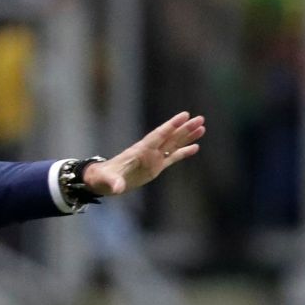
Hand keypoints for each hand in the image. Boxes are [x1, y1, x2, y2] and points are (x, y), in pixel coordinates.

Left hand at [83, 111, 205, 195]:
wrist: (102, 181)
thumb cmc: (103, 178)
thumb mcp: (107, 181)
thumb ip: (114, 183)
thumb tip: (117, 189)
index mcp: (139, 151)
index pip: (157, 136)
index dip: (170, 126)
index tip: (184, 115)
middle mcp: (148, 152)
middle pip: (169, 137)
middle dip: (184, 129)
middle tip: (200, 119)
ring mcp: (152, 159)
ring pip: (173, 145)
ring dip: (187, 137)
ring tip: (202, 127)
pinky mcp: (155, 168)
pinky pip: (172, 158)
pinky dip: (183, 153)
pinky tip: (195, 147)